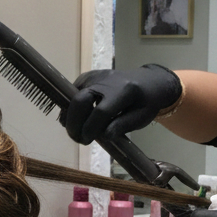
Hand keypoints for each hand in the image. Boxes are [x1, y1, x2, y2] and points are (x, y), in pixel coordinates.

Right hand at [64, 64, 180, 144]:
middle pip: (81, 101)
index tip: (86, 140)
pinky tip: (75, 121)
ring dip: (69, 117)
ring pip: (73, 97)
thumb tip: (103, 136)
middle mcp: (106, 80)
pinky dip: (71, 108)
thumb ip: (122, 126)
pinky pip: (73, 94)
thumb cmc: (145, 102)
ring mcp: (94, 76)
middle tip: (76, 138)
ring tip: (75, 132)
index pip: (101, 111)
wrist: (147, 81)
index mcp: (124, 90)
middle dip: (74, 122)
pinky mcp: (86, 77)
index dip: (91, 128)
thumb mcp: (141, 117)